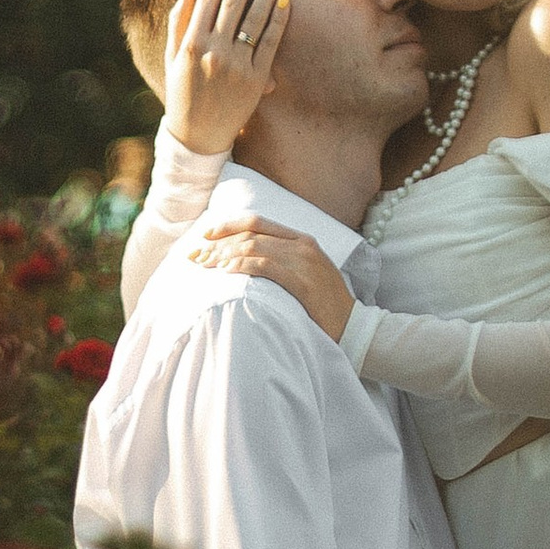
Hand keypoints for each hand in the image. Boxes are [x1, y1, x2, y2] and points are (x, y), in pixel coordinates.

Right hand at [163, 0, 288, 158]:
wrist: (199, 136)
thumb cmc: (183, 93)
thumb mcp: (173, 56)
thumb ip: (179, 20)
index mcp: (190, 44)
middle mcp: (213, 52)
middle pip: (233, 3)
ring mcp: (236, 66)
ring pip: (254, 18)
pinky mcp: (256, 80)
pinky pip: (270, 42)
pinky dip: (278, 19)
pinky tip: (284, 0)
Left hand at [188, 219, 353, 342]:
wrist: (354, 326)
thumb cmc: (325, 305)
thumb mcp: (307, 273)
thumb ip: (282, 261)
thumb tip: (245, 260)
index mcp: (301, 240)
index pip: (257, 222)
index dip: (227, 225)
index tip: (204, 235)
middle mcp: (302, 245)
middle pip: (250, 235)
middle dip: (218, 243)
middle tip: (195, 256)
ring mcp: (304, 262)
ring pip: (254, 248)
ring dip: (224, 255)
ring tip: (204, 265)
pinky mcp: (303, 282)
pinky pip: (266, 267)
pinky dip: (242, 267)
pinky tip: (225, 272)